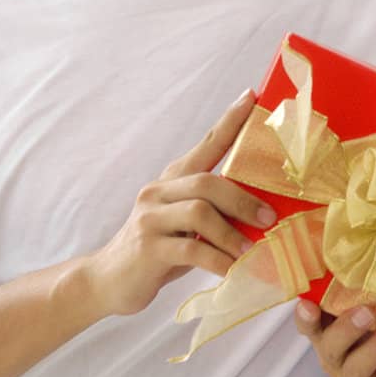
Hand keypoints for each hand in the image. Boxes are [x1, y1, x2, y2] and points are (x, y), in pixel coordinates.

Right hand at [83, 89, 277, 317]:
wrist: (108, 280)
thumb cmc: (159, 250)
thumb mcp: (187, 225)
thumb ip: (215, 212)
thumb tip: (265, 212)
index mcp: (173, 179)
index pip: (207, 143)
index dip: (230, 121)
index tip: (253, 96)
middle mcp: (159, 191)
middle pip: (207, 182)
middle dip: (242, 200)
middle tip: (268, 219)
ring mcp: (150, 218)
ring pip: (200, 213)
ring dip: (232, 235)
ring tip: (249, 252)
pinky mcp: (147, 248)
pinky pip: (192, 251)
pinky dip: (218, 261)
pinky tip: (231, 271)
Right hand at [295, 300, 375, 376]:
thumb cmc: (375, 335)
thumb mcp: (365, 315)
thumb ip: (359, 295)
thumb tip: (369, 255)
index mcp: (327, 334)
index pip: (309, 326)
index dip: (305, 318)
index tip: (307, 305)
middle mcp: (335, 358)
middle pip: (332, 347)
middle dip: (348, 329)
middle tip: (367, 312)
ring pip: (358, 368)